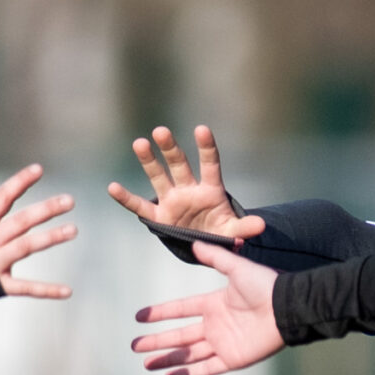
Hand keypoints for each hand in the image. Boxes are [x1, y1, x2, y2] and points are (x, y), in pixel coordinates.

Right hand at [0, 164, 76, 297]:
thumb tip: (5, 198)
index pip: (2, 196)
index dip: (20, 181)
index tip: (39, 169)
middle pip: (22, 220)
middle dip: (47, 209)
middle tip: (70, 200)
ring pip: (27, 246)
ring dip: (52, 237)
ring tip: (73, 229)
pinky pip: (26, 287)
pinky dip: (47, 290)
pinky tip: (68, 290)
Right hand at [106, 125, 265, 242]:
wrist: (206, 244)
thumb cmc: (221, 232)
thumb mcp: (234, 231)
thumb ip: (244, 228)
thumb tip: (261, 225)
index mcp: (211, 190)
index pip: (210, 164)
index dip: (206, 148)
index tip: (201, 130)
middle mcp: (189, 190)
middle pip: (179, 165)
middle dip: (171, 149)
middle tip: (162, 131)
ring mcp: (172, 201)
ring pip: (158, 177)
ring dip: (149, 161)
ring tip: (140, 143)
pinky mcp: (159, 217)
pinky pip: (140, 206)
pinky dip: (126, 199)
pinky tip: (113, 188)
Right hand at [130, 241, 282, 374]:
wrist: (286, 308)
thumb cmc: (265, 286)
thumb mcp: (237, 268)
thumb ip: (215, 258)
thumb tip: (195, 243)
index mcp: (214, 304)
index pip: (180, 310)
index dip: (160, 313)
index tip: (140, 317)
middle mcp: (215, 325)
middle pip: (179, 336)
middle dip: (156, 341)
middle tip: (135, 346)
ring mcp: (223, 343)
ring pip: (188, 354)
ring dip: (167, 358)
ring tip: (145, 363)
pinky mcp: (232, 359)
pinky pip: (206, 369)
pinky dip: (187, 374)